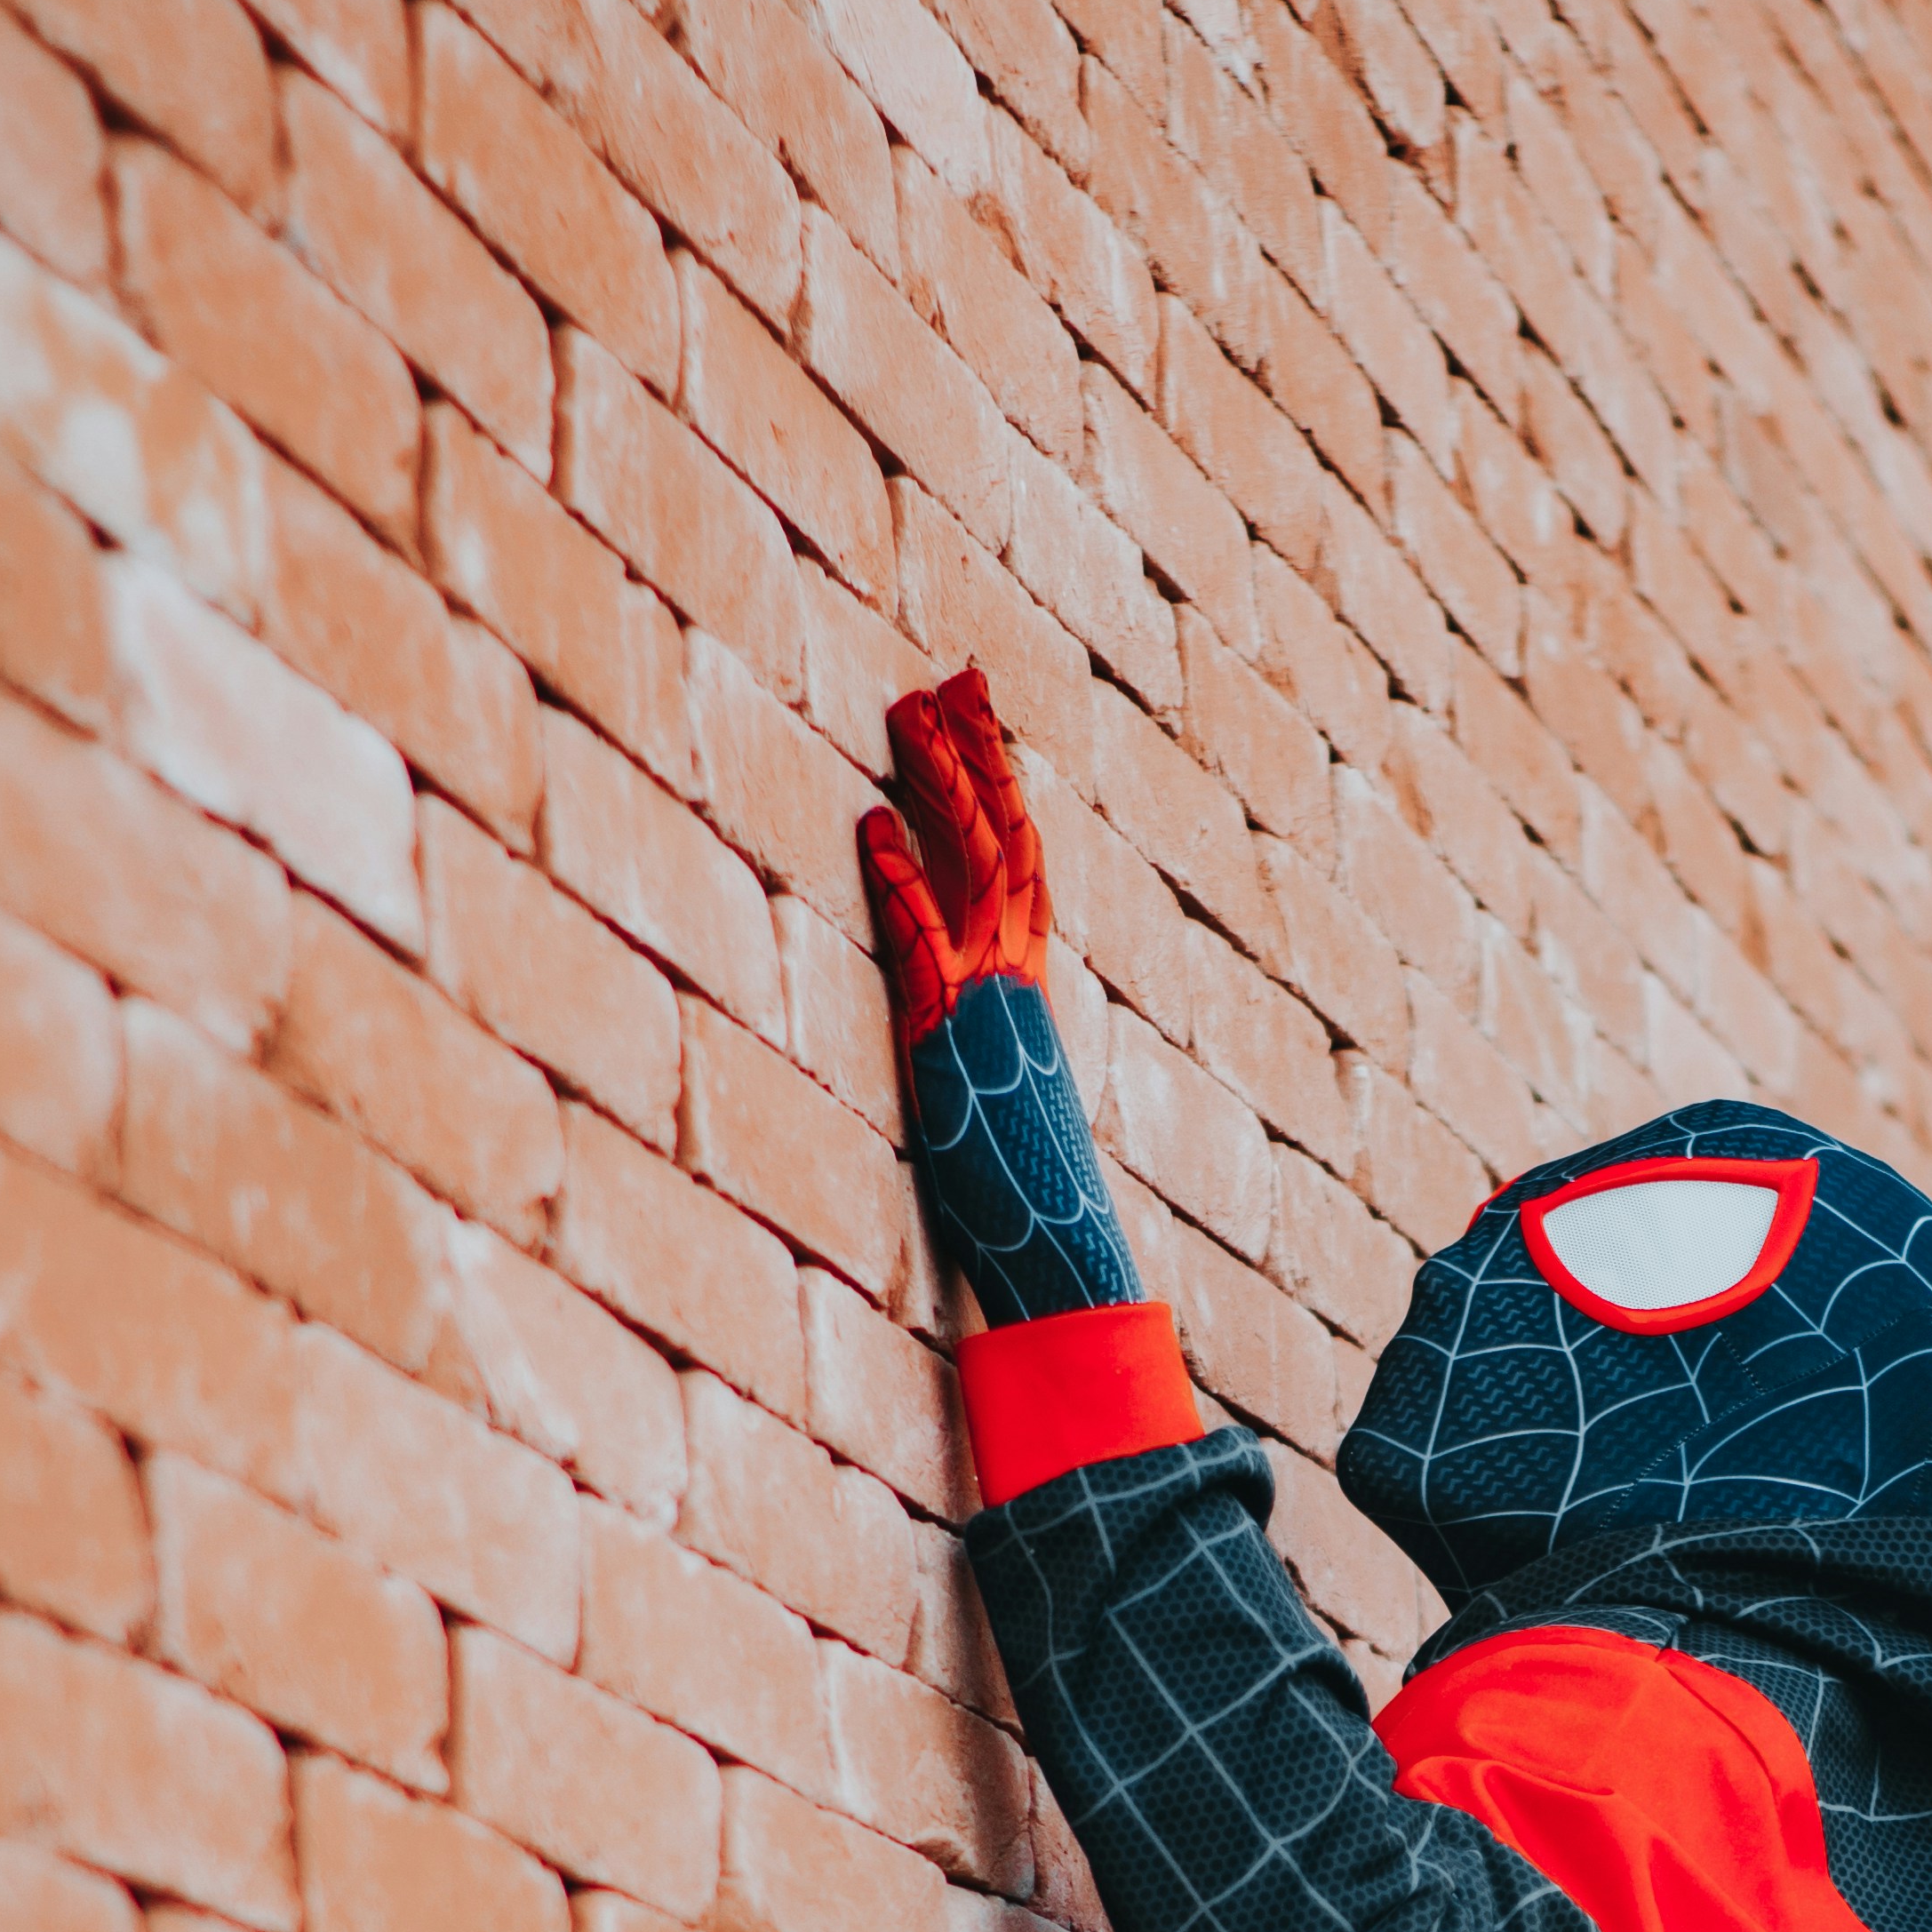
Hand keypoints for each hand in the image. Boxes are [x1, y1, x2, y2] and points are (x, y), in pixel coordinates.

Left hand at [861, 667, 1143, 1323]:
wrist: (1060, 1253)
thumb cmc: (1027, 1199)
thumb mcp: (996, 1102)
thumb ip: (974, 1048)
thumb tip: (955, 1032)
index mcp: (1028, 992)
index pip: (1025, 869)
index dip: (1005, 791)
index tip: (981, 725)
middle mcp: (1016, 981)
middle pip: (1010, 840)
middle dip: (981, 756)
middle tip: (953, 678)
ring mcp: (988, 1002)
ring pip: (978, 867)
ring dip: (943, 787)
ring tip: (907, 713)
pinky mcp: (950, 1034)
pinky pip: (926, 941)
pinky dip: (901, 882)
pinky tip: (871, 828)